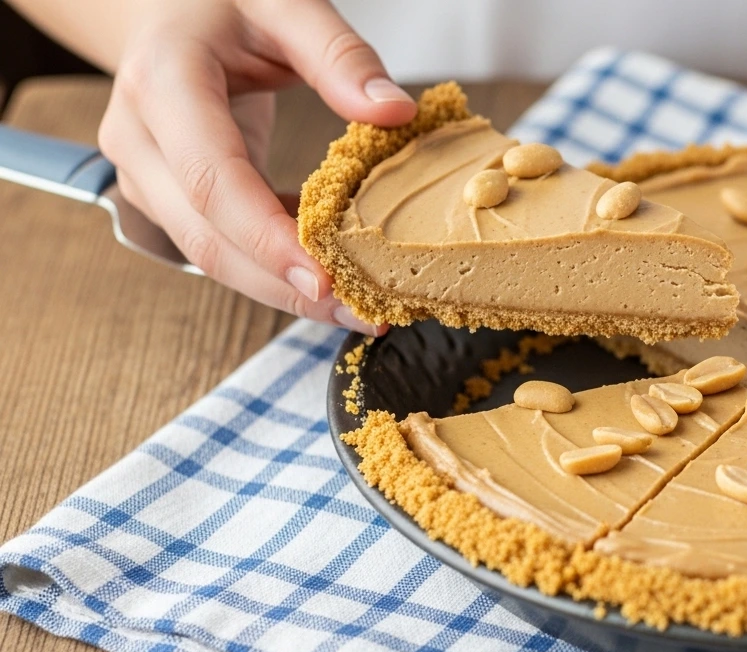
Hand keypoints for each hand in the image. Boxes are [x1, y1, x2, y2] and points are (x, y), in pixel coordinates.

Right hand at [93, 0, 416, 331]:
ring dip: (281, 291)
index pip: (212, 180)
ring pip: (209, 255)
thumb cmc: (222, 3)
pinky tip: (329, 279)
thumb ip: (339, 55)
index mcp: (163, 82)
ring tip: (357, 309)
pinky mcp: (164, 196)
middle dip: (283, 286)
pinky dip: (272, 268)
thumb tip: (395, 113)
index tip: (323, 277)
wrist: (161, 8)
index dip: (266, 237)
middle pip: (206, 238)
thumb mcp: (285, 4)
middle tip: (363, 313)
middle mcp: (139, 138)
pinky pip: (218, 245)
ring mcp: (144, 174)